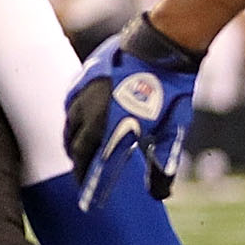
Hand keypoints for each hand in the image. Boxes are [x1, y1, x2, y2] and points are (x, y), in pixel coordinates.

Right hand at [64, 15, 200, 206]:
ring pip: (71, 125)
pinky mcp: (84, 78)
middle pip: (77, 146)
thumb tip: (160, 195)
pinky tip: (80, 123)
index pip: (93, 162)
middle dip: (80, 164)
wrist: (163, 46)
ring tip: (79, 152)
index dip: (88, 183)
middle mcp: (94, 111)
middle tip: (85, 176)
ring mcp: (86, 92)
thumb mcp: (173, 130)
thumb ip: (163, 163)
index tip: (86, 198)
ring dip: (73, 142)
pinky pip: (71, 105)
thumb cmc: (172, 90)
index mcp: (114, 126)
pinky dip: (73, 119)